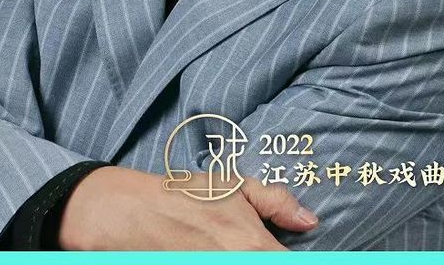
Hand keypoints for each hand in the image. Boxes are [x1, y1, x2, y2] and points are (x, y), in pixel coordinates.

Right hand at [58, 165, 318, 249]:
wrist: (134, 215)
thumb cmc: (187, 197)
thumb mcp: (235, 187)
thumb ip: (277, 202)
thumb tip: (310, 221)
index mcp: (255, 248)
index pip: (293, 264)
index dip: (300, 258)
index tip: (308, 252)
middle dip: (274, 257)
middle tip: (265, 247)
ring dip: (257, 261)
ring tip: (238, 247)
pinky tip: (225, 252)